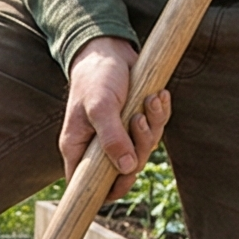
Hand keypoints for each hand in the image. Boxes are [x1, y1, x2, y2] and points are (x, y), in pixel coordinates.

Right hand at [62, 37, 169, 202]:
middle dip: (139, 147)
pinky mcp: (135, 122)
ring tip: (148, 101)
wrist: (108, 49)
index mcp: (78, 148)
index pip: (88, 185)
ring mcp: (119, 135)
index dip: (109, 189)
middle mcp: (98, 146)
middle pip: (124, 170)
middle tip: (138, 121)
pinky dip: (160, 114)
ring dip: (152, 126)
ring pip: (143, 149)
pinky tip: (158, 96)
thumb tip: (126, 168)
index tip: (126, 176)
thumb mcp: (100, 106)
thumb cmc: (96, 77)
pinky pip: (155, 129)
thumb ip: (111, 138)